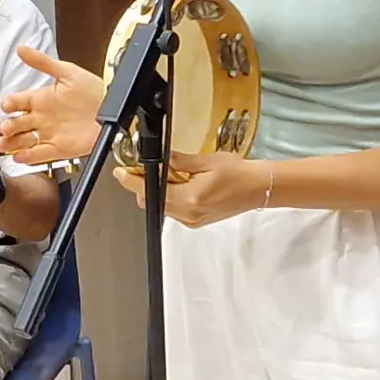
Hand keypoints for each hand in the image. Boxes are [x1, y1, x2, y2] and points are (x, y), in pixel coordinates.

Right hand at [0, 46, 104, 164]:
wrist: (115, 110)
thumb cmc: (95, 90)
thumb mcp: (68, 72)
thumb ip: (43, 62)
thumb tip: (22, 50)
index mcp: (43, 98)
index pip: (18, 102)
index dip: (9, 104)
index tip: (6, 106)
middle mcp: (44, 117)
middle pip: (17, 124)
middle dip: (8, 127)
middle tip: (5, 128)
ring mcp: (50, 133)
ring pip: (24, 141)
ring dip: (12, 143)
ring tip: (4, 144)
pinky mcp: (59, 148)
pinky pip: (40, 155)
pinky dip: (28, 157)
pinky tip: (18, 157)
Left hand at [113, 148, 269, 226]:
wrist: (258, 188)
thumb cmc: (238, 173)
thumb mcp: (206, 161)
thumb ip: (178, 161)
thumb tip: (159, 158)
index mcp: (189, 198)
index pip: (150, 192)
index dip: (131, 182)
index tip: (121, 172)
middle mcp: (188, 214)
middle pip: (152, 201)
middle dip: (145, 184)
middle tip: (149, 166)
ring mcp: (191, 220)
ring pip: (162, 206)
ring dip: (160, 190)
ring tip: (174, 173)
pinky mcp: (196, 221)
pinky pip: (174, 210)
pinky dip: (171, 196)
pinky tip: (182, 183)